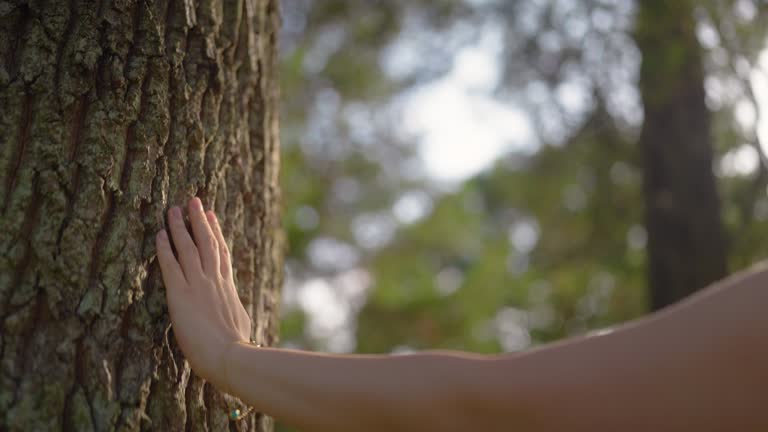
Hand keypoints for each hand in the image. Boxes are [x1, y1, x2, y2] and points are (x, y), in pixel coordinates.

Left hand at [155, 197, 251, 392]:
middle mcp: (214, 280)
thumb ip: (234, 313)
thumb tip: (236, 315)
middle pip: (207, 242)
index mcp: (228, 287)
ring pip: (188, 248)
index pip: (221, 253)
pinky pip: (170, 266)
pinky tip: (160, 234)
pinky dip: (165, 249)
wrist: (231, 356)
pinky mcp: (181, 295)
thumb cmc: (237, 347)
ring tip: (174, 209)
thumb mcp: (240, 323)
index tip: (212, 215)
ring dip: (180, 227)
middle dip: (199, 220)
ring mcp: (198, 285)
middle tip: (193, 201)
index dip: (216, 232)